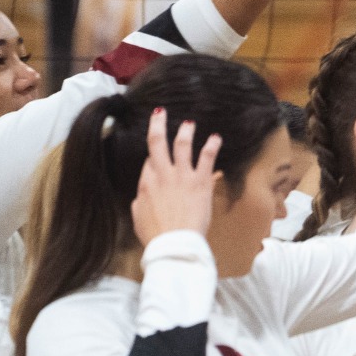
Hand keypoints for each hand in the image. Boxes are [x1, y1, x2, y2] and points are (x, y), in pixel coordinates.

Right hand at [132, 109, 220, 247]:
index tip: (157, 155)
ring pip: (182, 145)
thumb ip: (140, 202)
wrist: (174, 243)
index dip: (153, 157)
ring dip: (186, 132)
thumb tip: (142, 196)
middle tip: (160, 112)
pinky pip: (207, 158)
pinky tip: (217, 138)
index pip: (149, 161)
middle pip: (157, 143)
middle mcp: (162, 174)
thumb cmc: (156, 235)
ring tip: (189, 123)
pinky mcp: (200, 181)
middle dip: (158, 125)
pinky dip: (212, 146)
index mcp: (146, 184)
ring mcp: (182, 176)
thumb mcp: (138, 217)